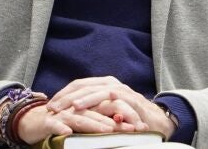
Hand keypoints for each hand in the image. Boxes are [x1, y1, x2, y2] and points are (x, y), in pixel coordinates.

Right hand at [15, 103, 128, 144]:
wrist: (34, 121)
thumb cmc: (63, 122)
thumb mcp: (85, 122)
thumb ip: (101, 123)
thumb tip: (122, 126)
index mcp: (89, 105)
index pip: (110, 108)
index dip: (126, 116)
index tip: (141, 126)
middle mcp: (78, 106)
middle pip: (100, 111)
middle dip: (117, 120)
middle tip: (132, 129)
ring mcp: (64, 112)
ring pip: (81, 117)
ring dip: (95, 124)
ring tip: (109, 130)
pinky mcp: (48, 120)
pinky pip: (56, 124)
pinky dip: (62, 127)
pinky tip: (68, 132)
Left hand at [46, 76, 175, 136]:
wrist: (158, 121)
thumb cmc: (131, 120)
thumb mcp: (108, 114)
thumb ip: (94, 111)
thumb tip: (70, 116)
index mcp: (105, 86)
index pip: (80, 85)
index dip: (63, 94)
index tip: (49, 105)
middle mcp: (112, 84)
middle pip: (84, 85)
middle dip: (65, 96)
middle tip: (51, 107)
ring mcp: (121, 90)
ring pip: (95, 89)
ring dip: (78, 98)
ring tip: (63, 106)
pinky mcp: (129, 98)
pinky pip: (109, 97)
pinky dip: (94, 101)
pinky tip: (81, 107)